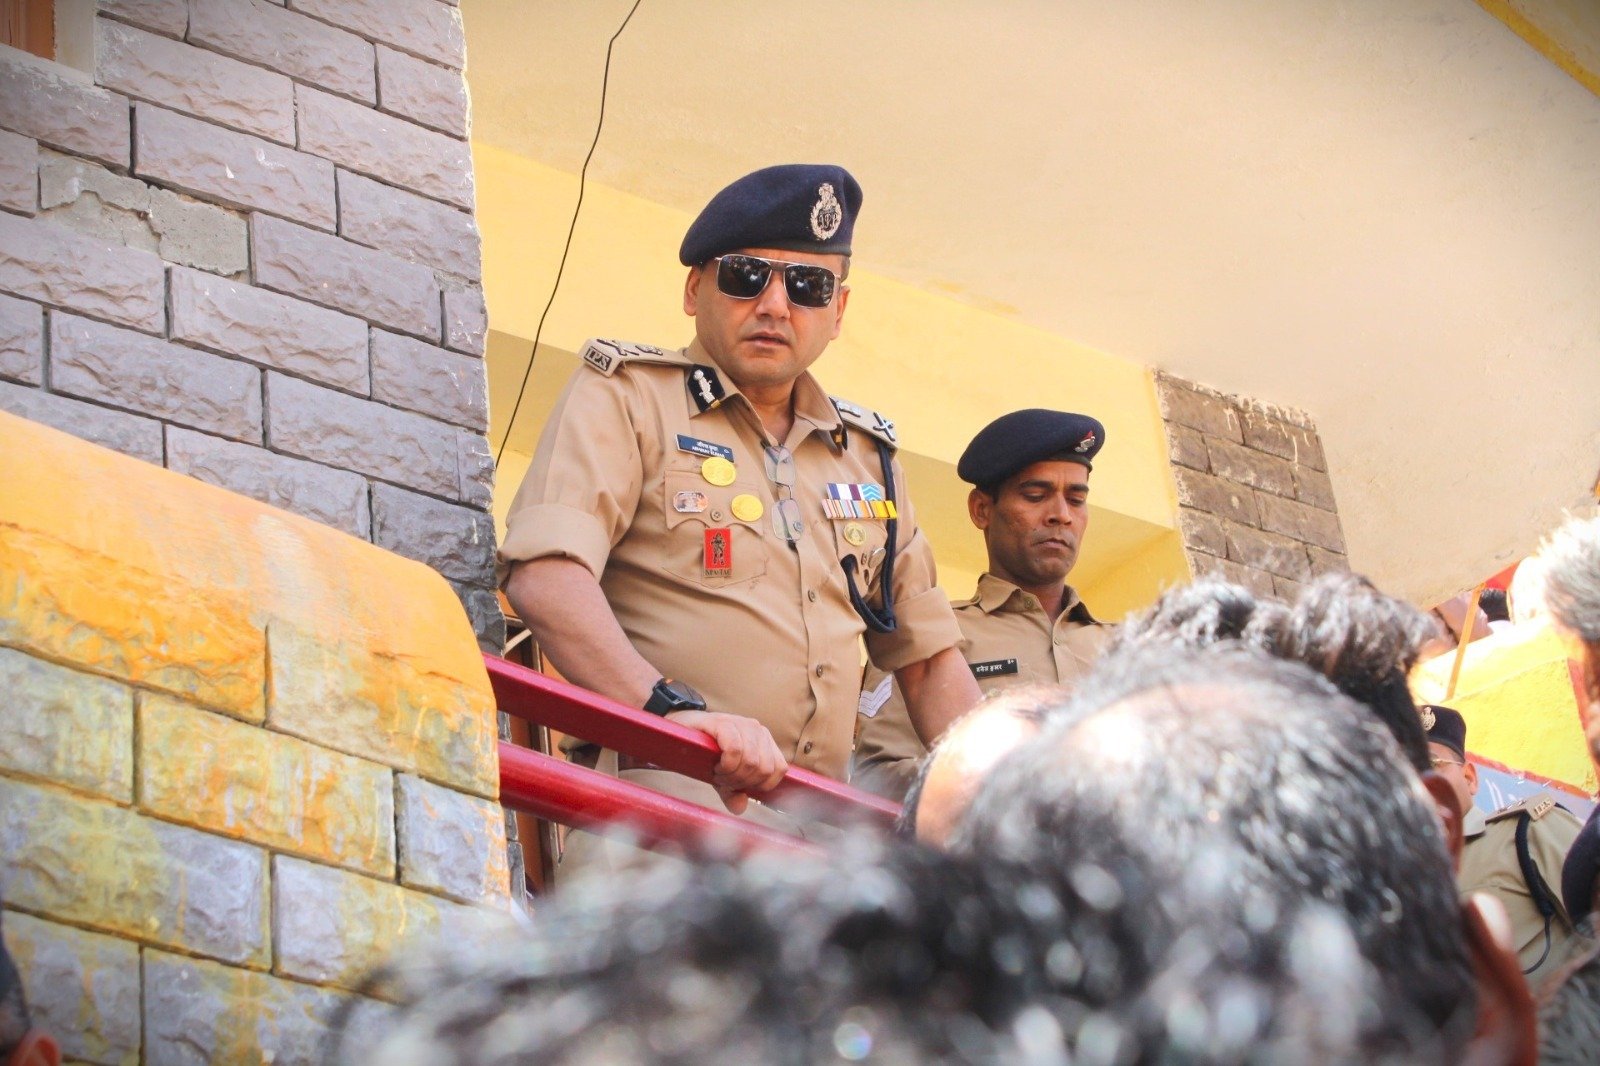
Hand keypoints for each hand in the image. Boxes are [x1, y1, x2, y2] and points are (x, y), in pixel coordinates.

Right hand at [666, 710, 786, 813]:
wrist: (681, 729)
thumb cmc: (706, 752)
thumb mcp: (722, 776)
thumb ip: (733, 792)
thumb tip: (740, 808)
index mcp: (765, 741)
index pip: (779, 769)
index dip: (759, 785)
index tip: (739, 785)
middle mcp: (758, 730)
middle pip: (764, 768)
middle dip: (742, 782)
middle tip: (723, 779)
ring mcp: (742, 723)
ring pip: (751, 761)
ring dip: (731, 775)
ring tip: (717, 772)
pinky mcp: (724, 722)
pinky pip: (734, 749)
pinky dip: (725, 764)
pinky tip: (715, 765)